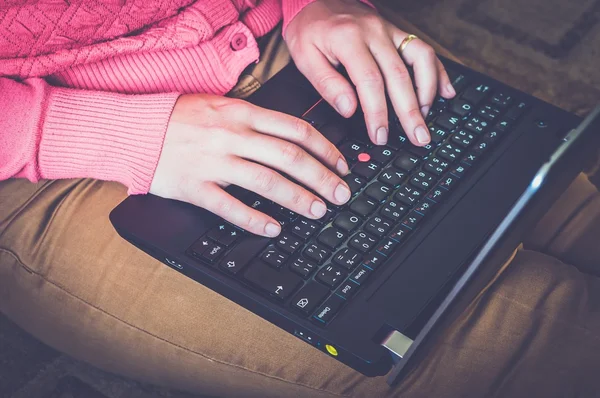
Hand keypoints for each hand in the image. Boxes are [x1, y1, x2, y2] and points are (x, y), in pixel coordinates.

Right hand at [150, 94, 350, 236]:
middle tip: (341, 194)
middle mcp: (231, 135)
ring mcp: (213, 162)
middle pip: (289, 157)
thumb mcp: (222, 105)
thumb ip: (256, 119)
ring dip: (298, 198)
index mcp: (242, 113)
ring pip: (266, 182)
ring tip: (318, 211)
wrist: (134, 128)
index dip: (325, 149)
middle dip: (322, 178)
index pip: (295, 130)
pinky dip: (255, 220)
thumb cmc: (181, 117)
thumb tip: (295, 138)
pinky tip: (274, 229)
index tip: (342, 165)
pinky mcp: (194, 187)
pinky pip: (230, 207)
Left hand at [285, 0, 455, 146]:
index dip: (378, 112)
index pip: (369, 81)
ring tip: (425, 117)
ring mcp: (389, 30)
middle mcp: (373, 32)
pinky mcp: (397, 32)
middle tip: (418, 137)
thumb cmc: (310, 31)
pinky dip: (437, 72)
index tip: (380, 135)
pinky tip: (445, 92)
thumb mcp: (304, 58)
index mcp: (348, 39)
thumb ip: (327, 84)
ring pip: (420, 58)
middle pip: (399, 75)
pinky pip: (423, 50)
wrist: (315, 1)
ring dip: (427, 91)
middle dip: (410, 111)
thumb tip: (349, 110)